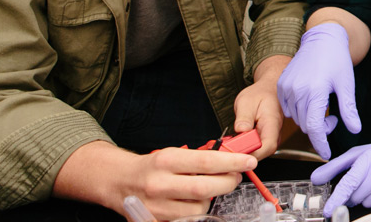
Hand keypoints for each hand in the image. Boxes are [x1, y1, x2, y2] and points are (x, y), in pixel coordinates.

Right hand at [119, 147, 255, 219]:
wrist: (121, 181)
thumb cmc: (152, 167)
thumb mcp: (173, 154)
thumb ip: (199, 160)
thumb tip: (231, 163)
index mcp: (166, 161)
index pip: (207, 162)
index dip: (232, 162)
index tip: (249, 161)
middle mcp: (160, 183)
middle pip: (205, 188)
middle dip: (228, 182)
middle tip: (235, 177)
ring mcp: (157, 205)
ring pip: (199, 207)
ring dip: (210, 199)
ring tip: (205, 189)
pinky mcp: (155, 220)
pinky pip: (188, 218)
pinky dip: (195, 210)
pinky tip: (191, 201)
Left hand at [233, 55, 289, 158]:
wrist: (268, 91)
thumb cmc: (260, 94)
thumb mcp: (246, 102)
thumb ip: (243, 117)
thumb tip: (240, 131)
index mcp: (272, 125)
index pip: (266, 147)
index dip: (250, 152)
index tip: (235, 150)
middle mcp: (274, 135)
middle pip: (260, 154)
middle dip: (242, 153)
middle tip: (226, 147)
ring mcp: (270, 139)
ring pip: (256, 153)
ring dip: (242, 150)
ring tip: (230, 143)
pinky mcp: (264, 141)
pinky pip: (254, 149)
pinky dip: (243, 147)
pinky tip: (235, 141)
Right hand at [277, 24, 360, 159]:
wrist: (322, 39)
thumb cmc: (336, 60)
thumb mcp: (346, 85)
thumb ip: (349, 110)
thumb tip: (355, 130)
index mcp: (315, 91)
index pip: (314, 128)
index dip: (321, 144)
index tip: (326, 154)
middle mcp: (297, 91)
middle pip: (306, 125)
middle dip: (320, 129)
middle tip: (334, 118)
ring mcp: (286, 88)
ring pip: (297, 119)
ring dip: (310, 120)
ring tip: (323, 106)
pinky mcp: (281, 85)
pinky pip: (288, 109)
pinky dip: (299, 112)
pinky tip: (311, 101)